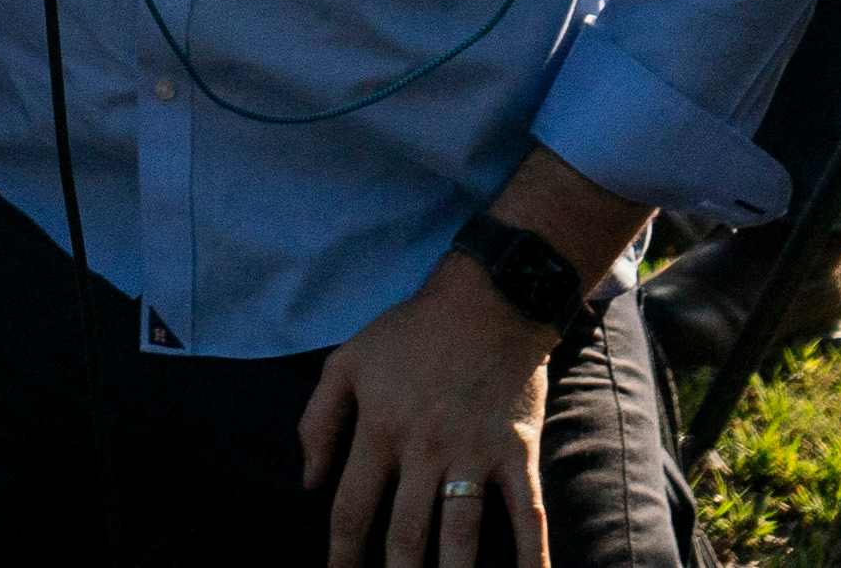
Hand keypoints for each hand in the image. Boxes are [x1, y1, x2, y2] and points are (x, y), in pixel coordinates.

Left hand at [300, 257, 554, 567]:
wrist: (487, 299)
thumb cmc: (412, 332)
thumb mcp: (347, 362)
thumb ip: (317, 421)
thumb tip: (308, 482)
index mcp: (379, 429)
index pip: (352, 508)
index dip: (342, 553)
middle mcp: (424, 448)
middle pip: (405, 534)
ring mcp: (473, 453)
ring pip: (460, 534)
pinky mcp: (516, 453)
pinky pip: (526, 514)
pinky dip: (531, 555)